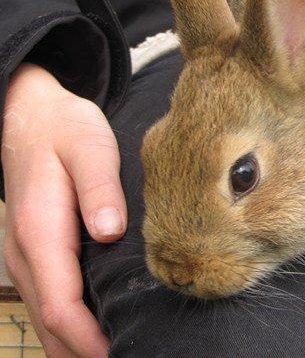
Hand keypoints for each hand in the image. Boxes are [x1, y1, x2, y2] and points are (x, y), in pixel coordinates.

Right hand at [2, 63, 126, 356]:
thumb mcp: (89, 147)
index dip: (89, 338)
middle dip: (84, 352)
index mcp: (40, 231)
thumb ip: (99, 189)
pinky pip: (49, 298)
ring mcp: (26, 254)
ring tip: (119, 351)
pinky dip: (69, 324)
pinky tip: (95, 331)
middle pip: (51, 322)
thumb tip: (109, 231)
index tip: (121, 352)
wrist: (30, 116)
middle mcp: (26, 251)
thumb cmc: (63, 130)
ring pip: (47, 316)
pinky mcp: (35, 251)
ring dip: (75, 344)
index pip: (61, 303)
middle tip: (132, 355)